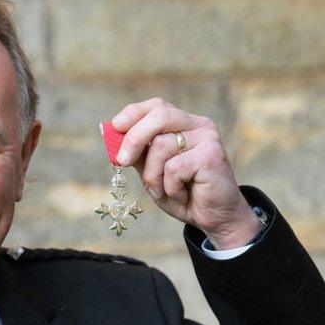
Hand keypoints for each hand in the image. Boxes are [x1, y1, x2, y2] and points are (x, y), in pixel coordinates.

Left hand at [110, 98, 262, 249]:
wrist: (214, 218)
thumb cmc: (183, 193)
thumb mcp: (152, 172)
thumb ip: (137, 153)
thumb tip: (111, 136)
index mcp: (184, 124)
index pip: (157, 106)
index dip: (134, 113)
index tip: (115, 126)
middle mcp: (198, 125)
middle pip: (159, 116)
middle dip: (134, 138)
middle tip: (121, 161)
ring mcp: (207, 137)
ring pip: (161, 146)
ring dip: (154, 176)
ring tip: (167, 191)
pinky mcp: (212, 154)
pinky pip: (174, 168)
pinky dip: (170, 187)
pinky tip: (184, 195)